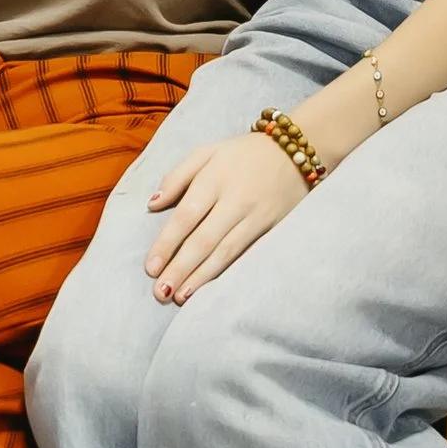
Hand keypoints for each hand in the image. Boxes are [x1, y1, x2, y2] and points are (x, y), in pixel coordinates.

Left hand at [143, 130, 310, 304]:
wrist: (296, 151)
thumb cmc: (242, 154)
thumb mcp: (206, 152)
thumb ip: (176, 176)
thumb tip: (152, 204)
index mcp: (213, 179)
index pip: (185, 216)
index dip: (167, 244)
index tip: (150, 267)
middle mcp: (235, 200)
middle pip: (204, 240)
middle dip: (181, 268)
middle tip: (161, 292)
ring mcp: (256, 217)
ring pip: (226, 252)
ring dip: (202, 278)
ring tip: (181, 297)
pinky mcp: (273, 229)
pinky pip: (247, 254)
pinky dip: (228, 272)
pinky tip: (214, 288)